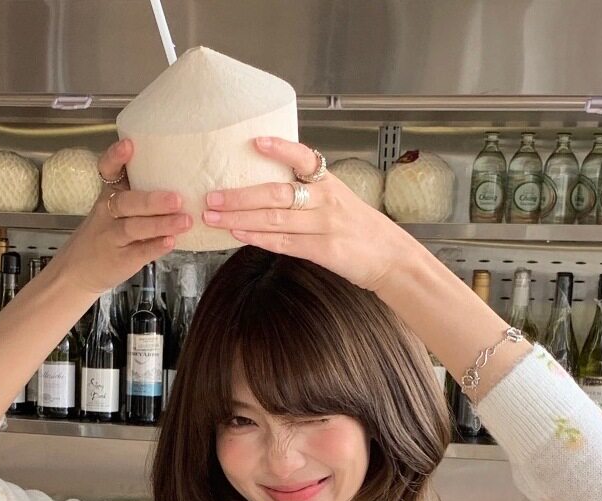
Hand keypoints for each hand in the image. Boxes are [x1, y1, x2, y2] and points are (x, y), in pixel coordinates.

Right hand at [46, 139, 192, 297]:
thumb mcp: (113, 212)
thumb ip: (139, 198)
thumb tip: (180, 185)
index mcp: (108, 196)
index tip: (129, 145)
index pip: (107, 171)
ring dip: (161, 223)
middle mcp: (108, 214)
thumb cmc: (104, 237)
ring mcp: (113, 238)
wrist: (76, 272)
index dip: (116, 157)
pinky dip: (155, 247)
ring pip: (134, 227)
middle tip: (177, 198)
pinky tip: (171, 242)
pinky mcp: (120, 260)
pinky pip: (138, 252)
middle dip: (152, 200)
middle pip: (127, 202)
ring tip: (184, 221)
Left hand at [201, 137, 413, 292]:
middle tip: (211, 196)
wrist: (390, 257)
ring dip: (240, 217)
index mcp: (329, 182)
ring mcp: (324, 226)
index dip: (280, 149)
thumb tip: (268, 189)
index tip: (255, 141)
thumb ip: (309, 192)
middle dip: (240, 195)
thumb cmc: (361, 229)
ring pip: (274, 218)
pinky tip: (238, 234)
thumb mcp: (339, 200)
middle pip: (276, 193)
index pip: (304, 158)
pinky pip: (284, 242)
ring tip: (213, 217)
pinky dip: (258, 238)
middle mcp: (325, 200)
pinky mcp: (323, 250)